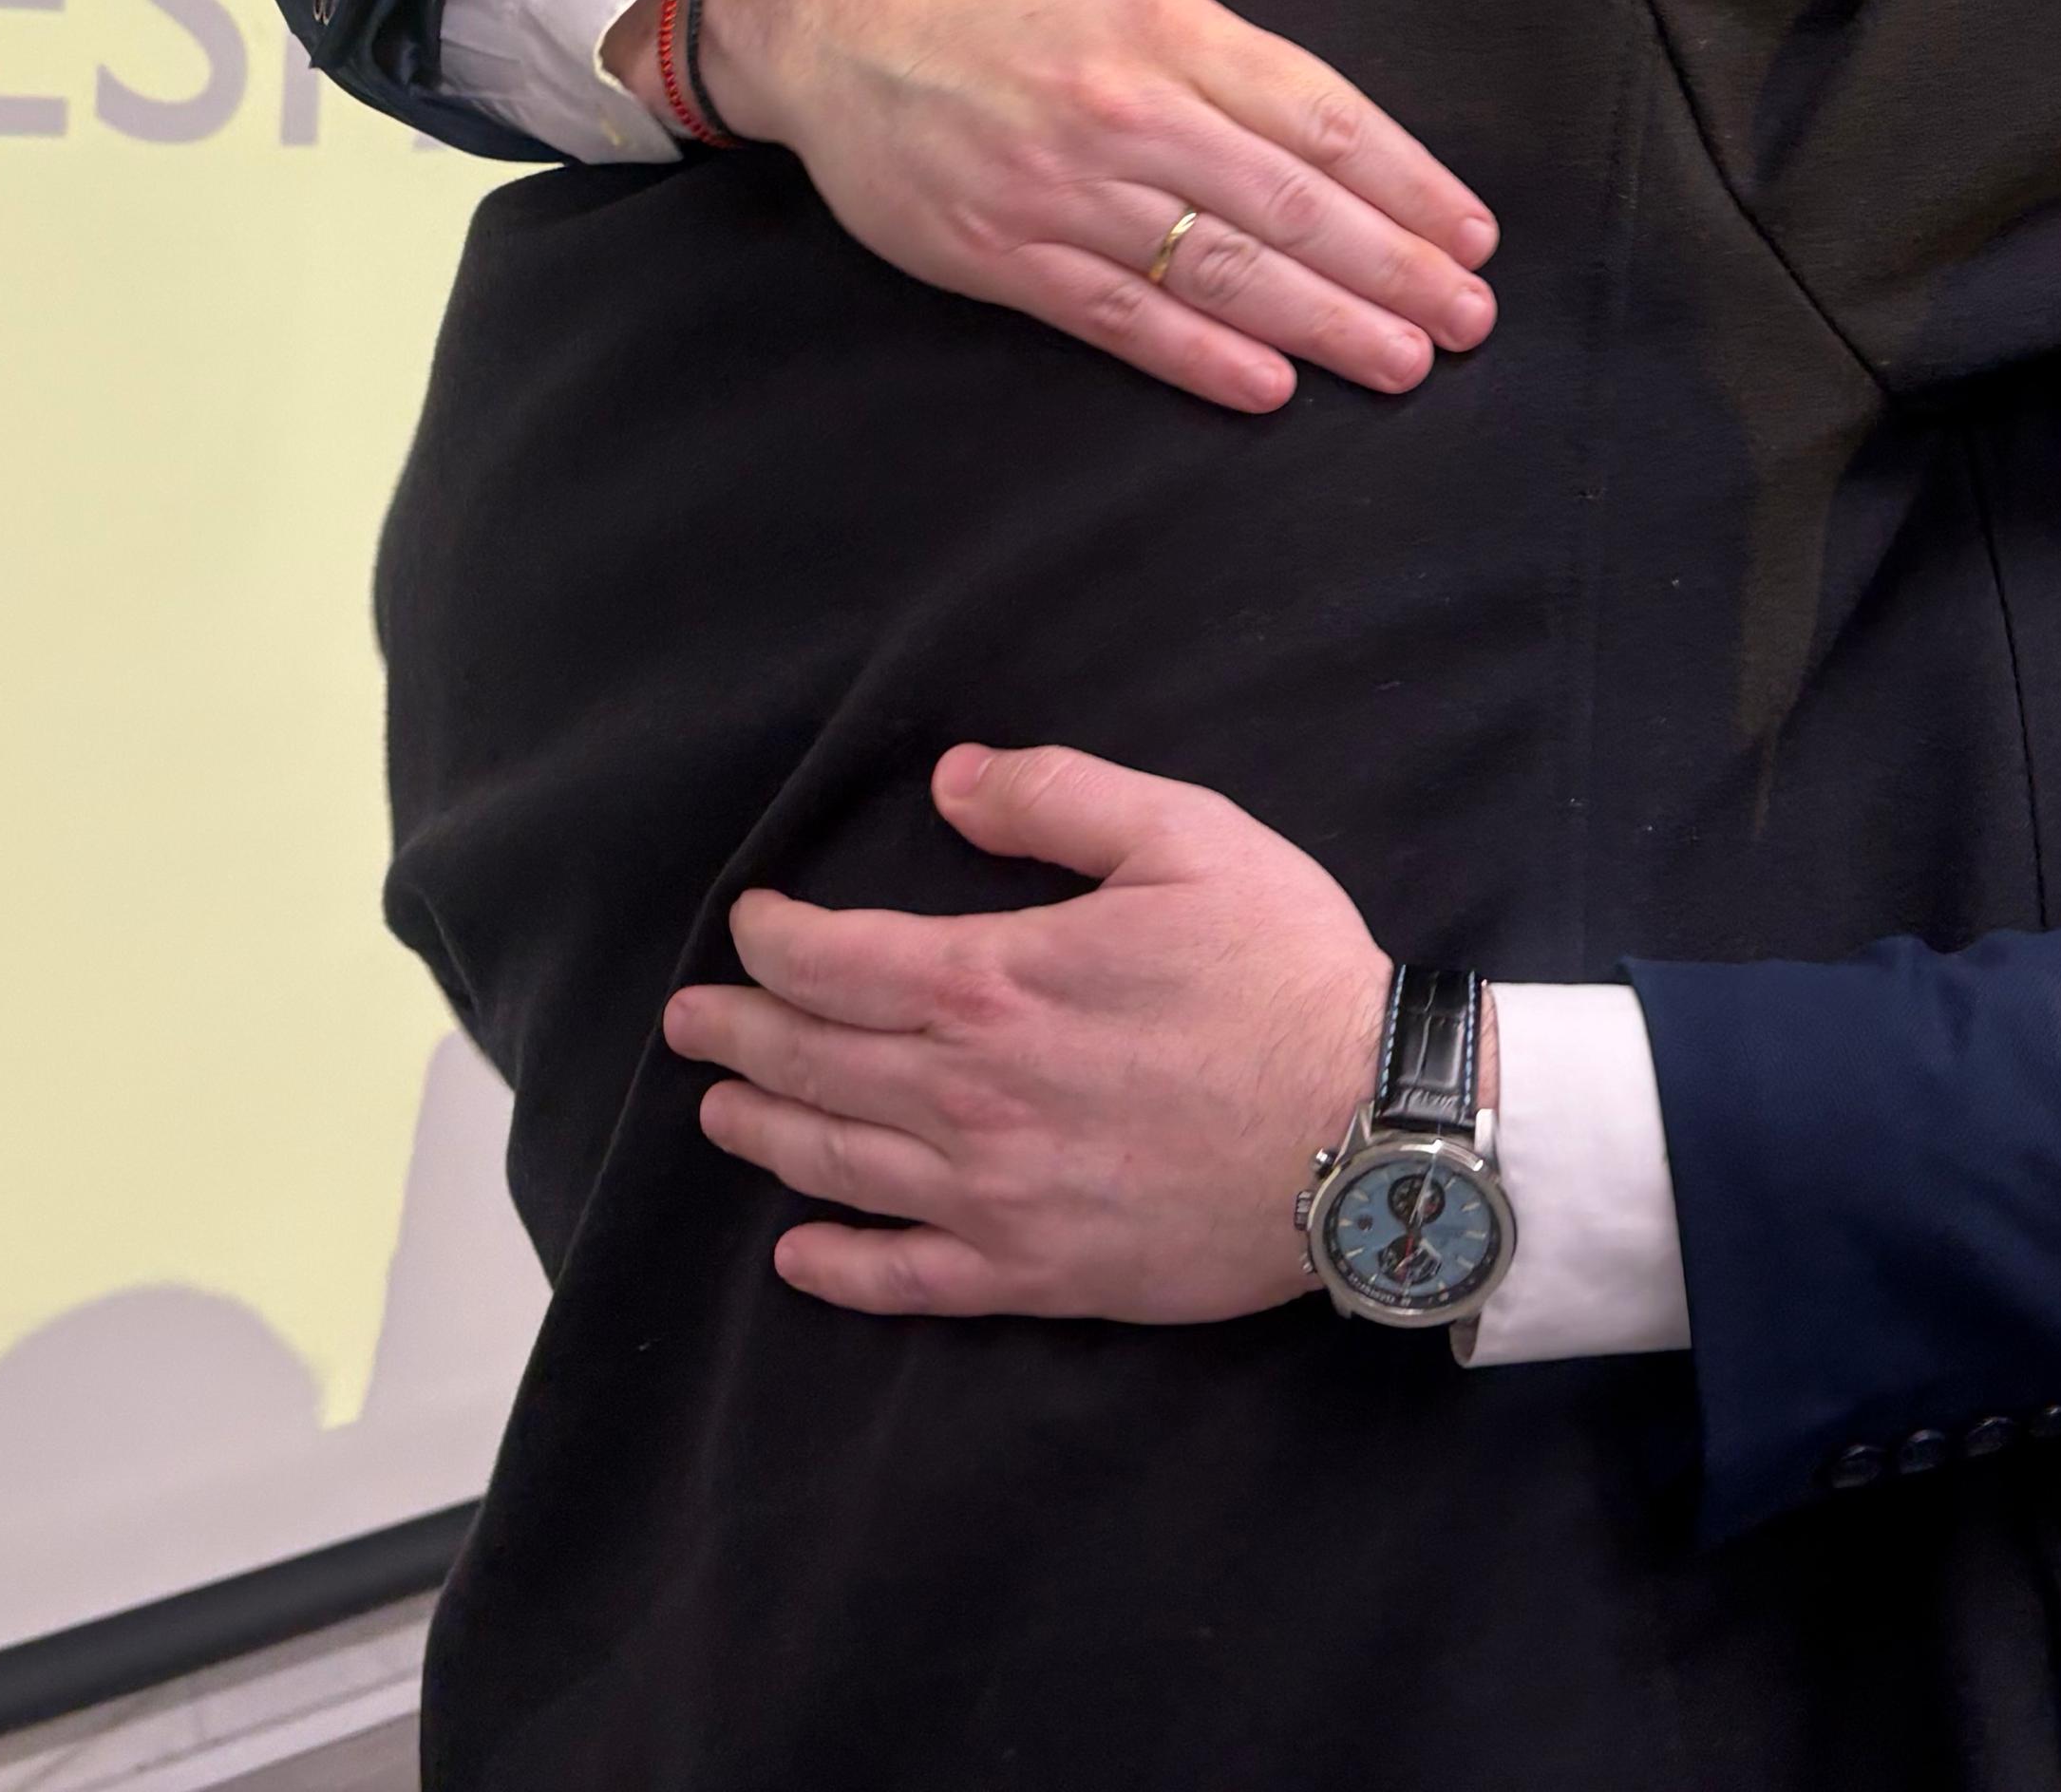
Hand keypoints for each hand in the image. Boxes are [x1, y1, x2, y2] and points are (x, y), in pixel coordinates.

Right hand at [621, 0, 1496, 412]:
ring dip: (1322, 324)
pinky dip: (1196, 356)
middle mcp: (1126, 108)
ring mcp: (1061, 187)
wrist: (837, 20)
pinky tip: (1271, 386)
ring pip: (1215, 268)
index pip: (1317, 112)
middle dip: (1391, 268)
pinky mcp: (1001, 252)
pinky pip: (1116, 315)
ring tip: (1404, 364)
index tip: (1473, 233)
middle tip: (1470, 320)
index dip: (1405, 180)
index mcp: (1169, 25)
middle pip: (1286, 203)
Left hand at [663, 743, 1409, 1321]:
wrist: (1369, 1129)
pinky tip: (799, 1257)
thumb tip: (949, 780)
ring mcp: (994, 1193)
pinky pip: (908, 1279)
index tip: (750, 927)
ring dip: (766, 1133)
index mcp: (992, 982)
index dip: (774, 941)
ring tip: (721, 1114)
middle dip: (739, 1036)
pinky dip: (840, 1269)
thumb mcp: (1186, 837)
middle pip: (815, 1063)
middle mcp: (967, 1094)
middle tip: (691, 1024)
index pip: (834, 960)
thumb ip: (1058, 796)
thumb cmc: (1283, 973)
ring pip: (840, 1165)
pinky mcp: (1037, 1273)